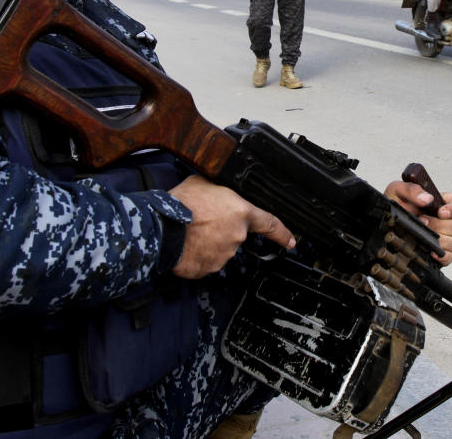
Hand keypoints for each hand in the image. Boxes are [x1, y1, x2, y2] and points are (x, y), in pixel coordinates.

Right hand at [168, 175, 295, 278]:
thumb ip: (220, 189)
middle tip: (201, 220)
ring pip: (219, 248)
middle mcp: (236, 236)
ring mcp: (223, 255)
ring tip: (190, 231)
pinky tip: (187, 244)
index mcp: (241, 213)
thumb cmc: (181, 203)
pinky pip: (206, 261)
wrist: (161, 228)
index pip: (269, 223)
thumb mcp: (205, 182)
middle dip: (221, 229)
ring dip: (208, 242)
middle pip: (234, 234)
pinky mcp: (208, 269)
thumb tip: (219, 191)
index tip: (290, 241)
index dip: (282, 233)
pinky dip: (198, 255)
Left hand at [385, 180, 451, 265]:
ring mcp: (440, 238)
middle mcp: (440, 221)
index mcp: (436, 204)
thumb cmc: (391, 209)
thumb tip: (427, 198)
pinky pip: (448, 257)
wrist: (380, 226)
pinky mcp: (436, 253)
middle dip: (439, 225)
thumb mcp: (396, 191)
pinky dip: (441, 256)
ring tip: (422, 236)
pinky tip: (430, 251)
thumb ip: (412, 189)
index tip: (441, 211)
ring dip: (439, 240)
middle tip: (423, 222)